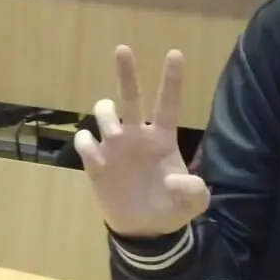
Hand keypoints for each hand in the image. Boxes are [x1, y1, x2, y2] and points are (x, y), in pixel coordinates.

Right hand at [75, 47, 207, 237]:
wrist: (144, 230)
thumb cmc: (170, 208)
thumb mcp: (192, 203)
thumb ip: (194, 191)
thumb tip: (180, 180)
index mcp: (162, 138)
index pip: (168, 103)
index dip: (171, 79)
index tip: (175, 53)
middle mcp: (137, 134)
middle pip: (130, 96)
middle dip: (126, 72)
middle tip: (123, 48)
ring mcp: (114, 146)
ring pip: (104, 113)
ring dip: (106, 114)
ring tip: (112, 130)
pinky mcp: (96, 163)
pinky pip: (85, 142)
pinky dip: (87, 143)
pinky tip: (95, 153)